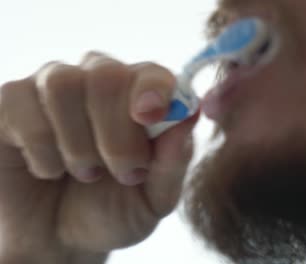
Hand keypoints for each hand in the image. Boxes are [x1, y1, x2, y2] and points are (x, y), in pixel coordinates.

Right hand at [0, 52, 198, 260]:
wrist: (60, 239)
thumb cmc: (113, 211)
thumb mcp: (153, 200)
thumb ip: (174, 161)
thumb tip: (192, 113)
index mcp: (141, 99)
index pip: (152, 73)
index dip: (153, 88)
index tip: (149, 117)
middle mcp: (99, 82)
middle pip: (107, 74)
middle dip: (115, 133)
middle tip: (122, 173)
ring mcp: (55, 87)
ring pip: (64, 83)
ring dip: (77, 142)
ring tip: (86, 173)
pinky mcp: (14, 102)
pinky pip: (22, 101)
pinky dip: (40, 146)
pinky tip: (49, 169)